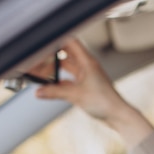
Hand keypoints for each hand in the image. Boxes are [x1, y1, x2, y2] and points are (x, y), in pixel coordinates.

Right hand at [34, 38, 153, 146]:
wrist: (117, 115)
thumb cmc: (105, 102)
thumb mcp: (76, 95)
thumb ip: (55, 92)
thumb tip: (38, 91)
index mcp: (87, 61)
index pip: (70, 42)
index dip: (56, 39)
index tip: (42, 40)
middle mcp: (87, 66)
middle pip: (66, 54)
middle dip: (51, 54)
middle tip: (36, 57)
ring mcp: (86, 76)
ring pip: (67, 67)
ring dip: (55, 68)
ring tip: (40, 70)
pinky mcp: (85, 86)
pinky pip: (69, 80)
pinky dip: (59, 81)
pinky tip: (50, 85)